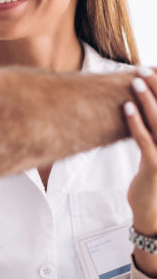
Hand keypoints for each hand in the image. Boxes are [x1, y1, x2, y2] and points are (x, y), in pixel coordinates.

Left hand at [126, 70, 156, 237]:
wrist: (152, 209)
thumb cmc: (151, 174)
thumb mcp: (155, 148)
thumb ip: (152, 128)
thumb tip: (142, 103)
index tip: (154, 69)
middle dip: (156, 87)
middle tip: (142, 69)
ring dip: (146, 99)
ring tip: (135, 81)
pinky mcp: (155, 165)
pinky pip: (144, 139)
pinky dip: (135, 122)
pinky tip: (126, 107)